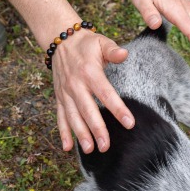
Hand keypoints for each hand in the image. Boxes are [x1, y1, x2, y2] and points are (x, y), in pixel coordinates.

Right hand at [52, 29, 133, 152]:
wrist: (61, 40)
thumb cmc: (86, 44)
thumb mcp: (101, 42)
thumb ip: (113, 50)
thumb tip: (124, 54)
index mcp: (89, 72)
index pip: (106, 93)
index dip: (118, 109)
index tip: (130, 123)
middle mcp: (76, 85)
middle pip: (87, 110)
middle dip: (97, 129)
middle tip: (106, 146)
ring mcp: (66, 92)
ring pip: (73, 116)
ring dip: (80, 134)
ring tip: (90, 150)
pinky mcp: (59, 97)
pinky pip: (60, 116)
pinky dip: (63, 132)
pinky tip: (67, 147)